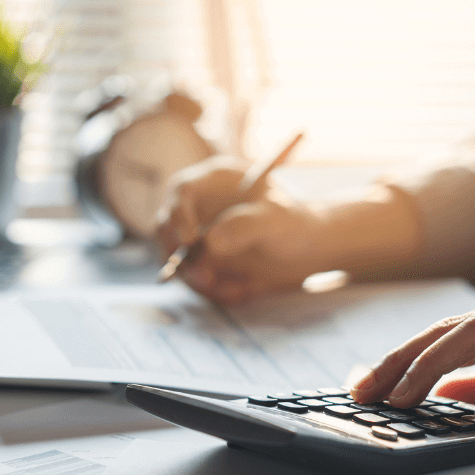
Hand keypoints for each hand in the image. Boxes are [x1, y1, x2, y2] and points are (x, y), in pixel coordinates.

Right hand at [155, 155, 328, 303]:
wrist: (308, 251)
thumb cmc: (295, 224)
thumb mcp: (277, 220)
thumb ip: (245, 226)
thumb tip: (210, 242)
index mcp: (215, 182)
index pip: (182, 190)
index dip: (178, 214)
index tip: (190, 241)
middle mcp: (198, 208)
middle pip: (166, 228)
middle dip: (179, 255)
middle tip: (204, 277)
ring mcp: (197, 237)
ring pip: (178, 260)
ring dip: (199, 280)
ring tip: (235, 289)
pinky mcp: (202, 263)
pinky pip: (195, 281)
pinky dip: (214, 291)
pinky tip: (241, 291)